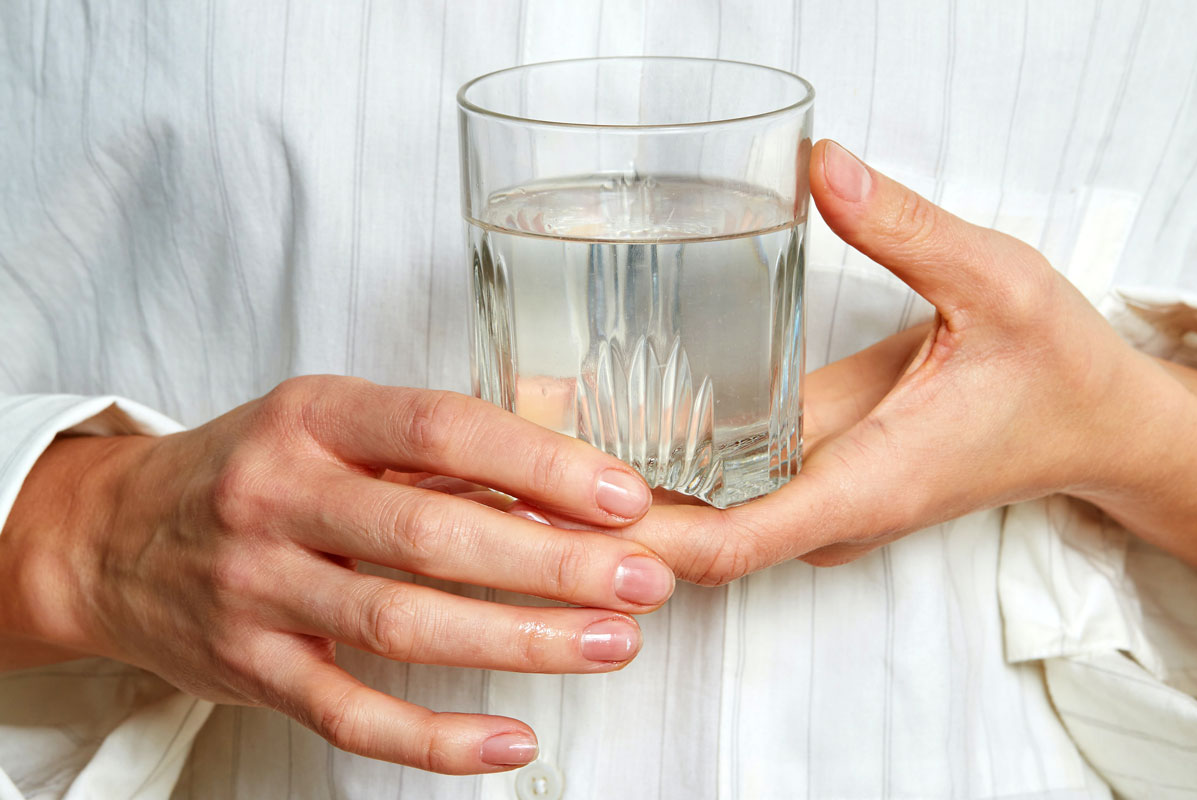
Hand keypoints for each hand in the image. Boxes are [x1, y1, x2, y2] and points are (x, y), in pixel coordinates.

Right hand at [0, 377, 675, 772]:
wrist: (114, 536)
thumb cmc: (252, 469)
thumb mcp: (330, 422)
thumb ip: (433, 450)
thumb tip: (565, 482)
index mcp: (314, 417)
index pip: (441, 429)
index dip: (540, 464)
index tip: (624, 498)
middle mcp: (279, 497)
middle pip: (432, 535)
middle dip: (552, 563)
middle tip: (643, 581)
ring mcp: (259, 590)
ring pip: (402, 626)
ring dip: (520, 642)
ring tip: (611, 644)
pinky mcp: (250, 670)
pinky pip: (350, 714)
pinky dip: (436, 738)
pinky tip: (512, 741)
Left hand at [558, 139, 1196, 582]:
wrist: (1092, 425)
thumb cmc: (1054, 373)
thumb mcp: (997, 286)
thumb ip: (907, 231)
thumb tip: (821, 170)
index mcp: (869, 484)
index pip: (735, 543)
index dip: (642, 536)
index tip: (560, 508)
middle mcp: (830, 509)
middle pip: (691, 543)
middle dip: (597, 522)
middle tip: (498, 472)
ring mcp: (817, 501)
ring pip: (697, 524)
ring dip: (612, 501)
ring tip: (518, 452)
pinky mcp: (812, 478)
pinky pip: (719, 494)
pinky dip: (652, 475)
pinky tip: (591, 431)